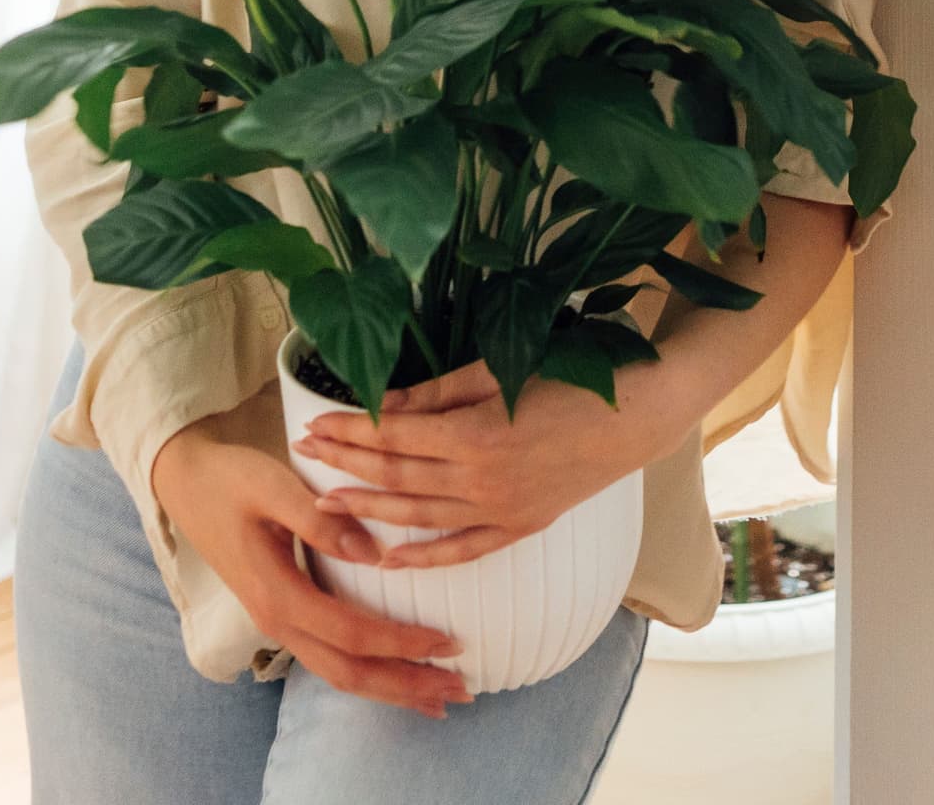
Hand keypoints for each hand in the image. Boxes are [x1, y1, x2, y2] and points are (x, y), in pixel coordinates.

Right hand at [152, 412, 473, 718]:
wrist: (187, 482)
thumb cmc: (230, 478)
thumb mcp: (271, 485)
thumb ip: (318, 518)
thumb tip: (374, 553)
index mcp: (276, 593)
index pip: (350, 632)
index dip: (399, 642)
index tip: (446, 641)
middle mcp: (278, 619)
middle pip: (349, 672)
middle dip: (405, 685)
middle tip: (460, 691)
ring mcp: (279, 620)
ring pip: (340, 671)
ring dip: (391, 686)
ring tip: (438, 696)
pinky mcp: (284, 611)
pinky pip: (331, 655)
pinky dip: (369, 669)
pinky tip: (396, 669)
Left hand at [293, 356, 679, 568]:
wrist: (629, 419)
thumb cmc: (563, 382)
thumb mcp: (495, 373)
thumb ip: (435, 393)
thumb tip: (383, 402)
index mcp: (473, 433)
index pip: (393, 433)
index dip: (350, 428)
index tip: (314, 421)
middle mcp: (480, 479)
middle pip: (397, 473)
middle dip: (346, 462)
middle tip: (304, 452)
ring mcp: (500, 510)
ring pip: (419, 516)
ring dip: (369, 509)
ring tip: (326, 504)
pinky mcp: (519, 528)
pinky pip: (462, 550)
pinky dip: (425, 558)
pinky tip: (389, 560)